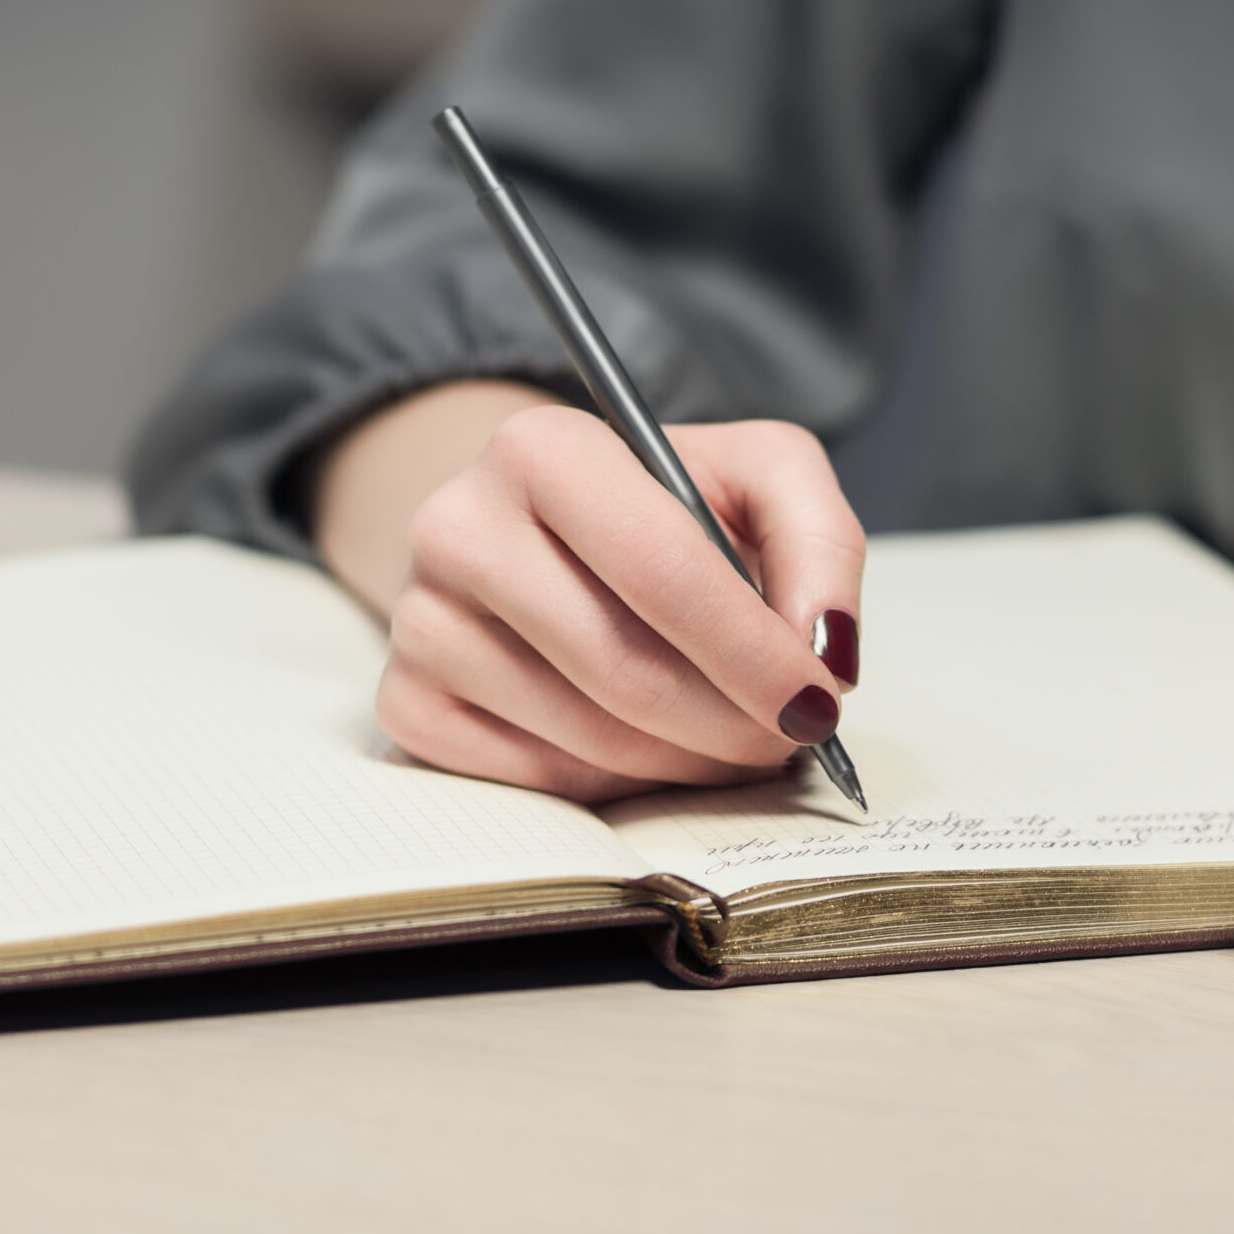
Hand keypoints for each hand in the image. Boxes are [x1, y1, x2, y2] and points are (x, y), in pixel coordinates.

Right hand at [315, 384, 864, 800]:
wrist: (533, 529)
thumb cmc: (658, 508)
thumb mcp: (755, 475)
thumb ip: (820, 537)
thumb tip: (827, 647)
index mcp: (541, 448)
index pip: (662, 571)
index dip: (753, 653)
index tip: (817, 702)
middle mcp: (457, 527)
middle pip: (625, 672)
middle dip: (733, 726)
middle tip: (789, 736)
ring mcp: (419, 622)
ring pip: (589, 742)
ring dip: (689, 763)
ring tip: (730, 736)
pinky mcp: (407, 703)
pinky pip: (538, 784)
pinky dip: (618, 785)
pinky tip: (646, 745)